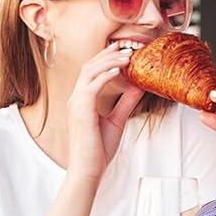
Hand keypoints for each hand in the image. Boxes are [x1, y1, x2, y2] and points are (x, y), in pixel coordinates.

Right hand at [67, 43, 143, 180]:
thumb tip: (139, 86)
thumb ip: (126, 102)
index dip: (108, 58)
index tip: (125, 50)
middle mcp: (76, 98)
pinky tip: (119, 70)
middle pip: (90, 66)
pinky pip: (91, 86)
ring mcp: (76, 104)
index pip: (93, 71)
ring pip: (89, 72)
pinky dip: (105, 76)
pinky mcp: (80, 111)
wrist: (89, 169)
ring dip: (109, 61)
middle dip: (109, 54)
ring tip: (128, 56)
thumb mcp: (118, 119)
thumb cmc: (99, 148)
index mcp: (82, 99)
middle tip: (129, 47)